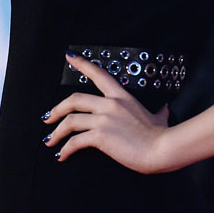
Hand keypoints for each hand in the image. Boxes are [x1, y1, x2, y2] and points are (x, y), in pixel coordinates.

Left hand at [43, 53, 170, 172]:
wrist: (161, 148)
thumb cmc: (160, 135)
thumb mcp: (159, 117)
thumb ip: (159, 111)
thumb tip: (165, 109)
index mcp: (121, 96)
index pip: (99, 74)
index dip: (82, 64)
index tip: (69, 57)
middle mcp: (110, 104)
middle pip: (74, 99)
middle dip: (57, 109)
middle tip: (49, 117)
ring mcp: (104, 119)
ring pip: (70, 120)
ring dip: (56, 132)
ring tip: (50, 141)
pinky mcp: (101, 135)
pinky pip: (75, 141)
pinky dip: (65, 149)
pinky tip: (62, 155)